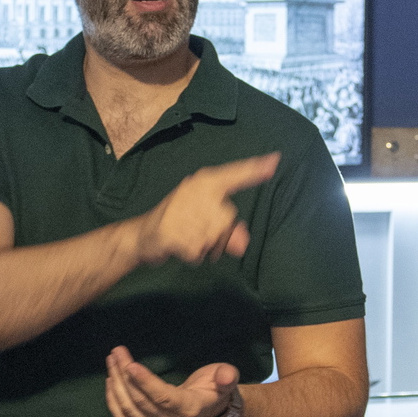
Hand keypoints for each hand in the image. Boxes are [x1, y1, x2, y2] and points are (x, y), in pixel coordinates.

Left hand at [105, 346, 239, 416]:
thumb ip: (227, 376)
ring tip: (112, 360)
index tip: (130, 365)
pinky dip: (113, 400)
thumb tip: (226, 376)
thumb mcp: (226, 378)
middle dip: (125, 375)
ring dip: (116, 384)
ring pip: (128, 409)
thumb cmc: (215, 388)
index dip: (145, 383)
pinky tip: (110, 380)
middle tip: (117, 352)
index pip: (163, 398)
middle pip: (140, 402)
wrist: (209, 408)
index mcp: (188, 408)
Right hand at [134, 154, 278, 267]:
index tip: (275, 161)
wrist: (142, 235)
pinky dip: (192, 255)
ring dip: (206, 246)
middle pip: (227, 218)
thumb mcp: (205, 221)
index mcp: (204, 182)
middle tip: (199, 234)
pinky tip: (181, 247)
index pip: (233, 174)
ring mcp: (181, 210)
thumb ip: (228, 229)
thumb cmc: (179, 222)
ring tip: (189, 238)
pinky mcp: (171, 231)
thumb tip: (242, 243)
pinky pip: (197, 251)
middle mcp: (194, 191)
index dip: (254, 169)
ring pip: (213, 237)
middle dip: (219, 234)